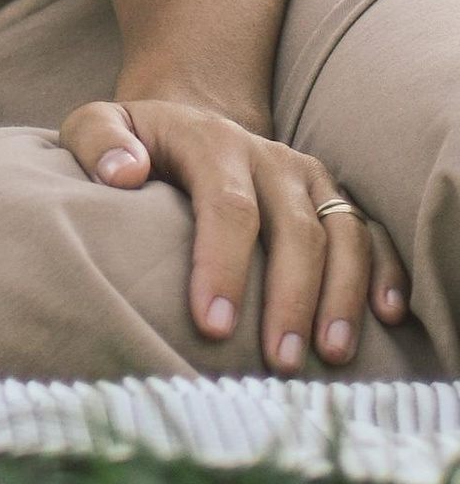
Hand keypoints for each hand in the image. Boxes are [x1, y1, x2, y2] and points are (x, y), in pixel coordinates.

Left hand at [61, 93, 409, 372]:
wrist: (189, 119)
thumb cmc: (134, 142)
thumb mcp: (98, 124)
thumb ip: (98, 142)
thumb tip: (122, 174)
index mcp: (212, 141)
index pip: (226, 204)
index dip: (224, 266)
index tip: (213, 327)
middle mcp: (270, 158)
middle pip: (295, 228)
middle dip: (291, 298)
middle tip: (278, 363)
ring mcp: (308, 178)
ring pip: (342, 233)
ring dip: (342, 295)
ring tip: (330, 356)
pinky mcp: (333, 199)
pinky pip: (372, 233)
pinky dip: (386, 272)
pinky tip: (386, 318)